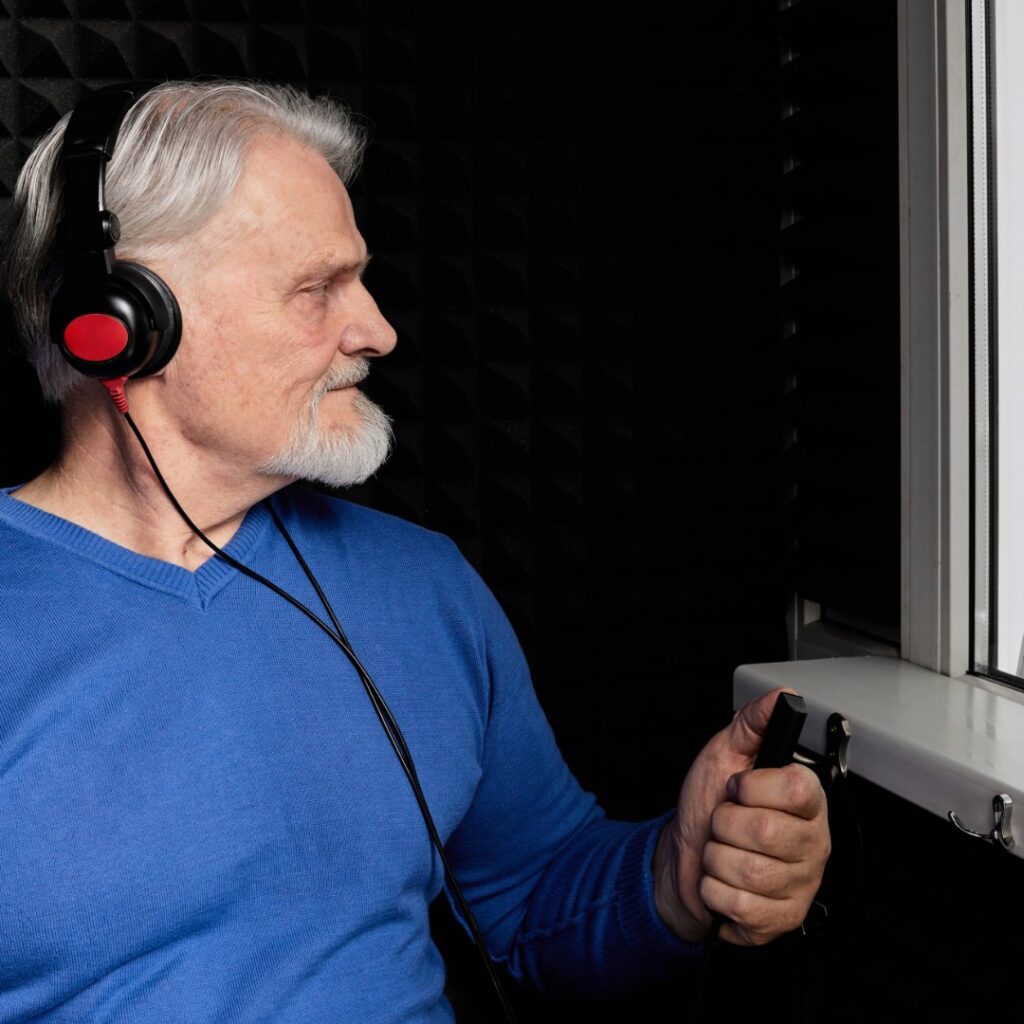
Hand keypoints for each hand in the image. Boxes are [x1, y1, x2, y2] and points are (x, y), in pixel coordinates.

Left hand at [652, 687, 830, 944]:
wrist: (683, 859)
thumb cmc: (708, 807)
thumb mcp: (724, 754)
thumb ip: (752, 723)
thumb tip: (781, 695)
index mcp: (806, 801)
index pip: (797, 789)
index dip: (754, 787)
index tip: (736, 788)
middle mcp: (812, 842)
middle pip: (765, 832)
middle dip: (724, 825)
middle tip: (724, 824)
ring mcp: (800, 883)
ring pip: (748, 871)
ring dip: (716, 859)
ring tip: (721, 852)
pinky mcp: (782, 918)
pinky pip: (739, 904)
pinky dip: (713, 891)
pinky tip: (722, 882)